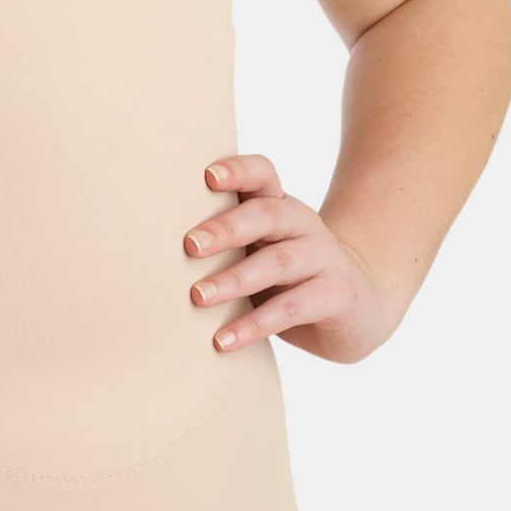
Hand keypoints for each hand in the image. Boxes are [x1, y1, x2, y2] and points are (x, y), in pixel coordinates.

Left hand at [184, 154, 397, 363]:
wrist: (362, 306)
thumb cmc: (289, 277)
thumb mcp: (260, 251)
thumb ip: (224, 244)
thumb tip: (149, 254)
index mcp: (278, 207)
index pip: (262, 175)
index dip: (238, 170)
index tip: (207, 176)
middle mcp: (302, 224)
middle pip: (266, 215)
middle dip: (226, 228)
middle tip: (189, 245)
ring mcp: (324, 258)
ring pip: (278, 262)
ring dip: (235, 280)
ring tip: (198, 297)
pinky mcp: (337, 295)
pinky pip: (291, 308)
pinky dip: (254, 325)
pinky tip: (223, 340)